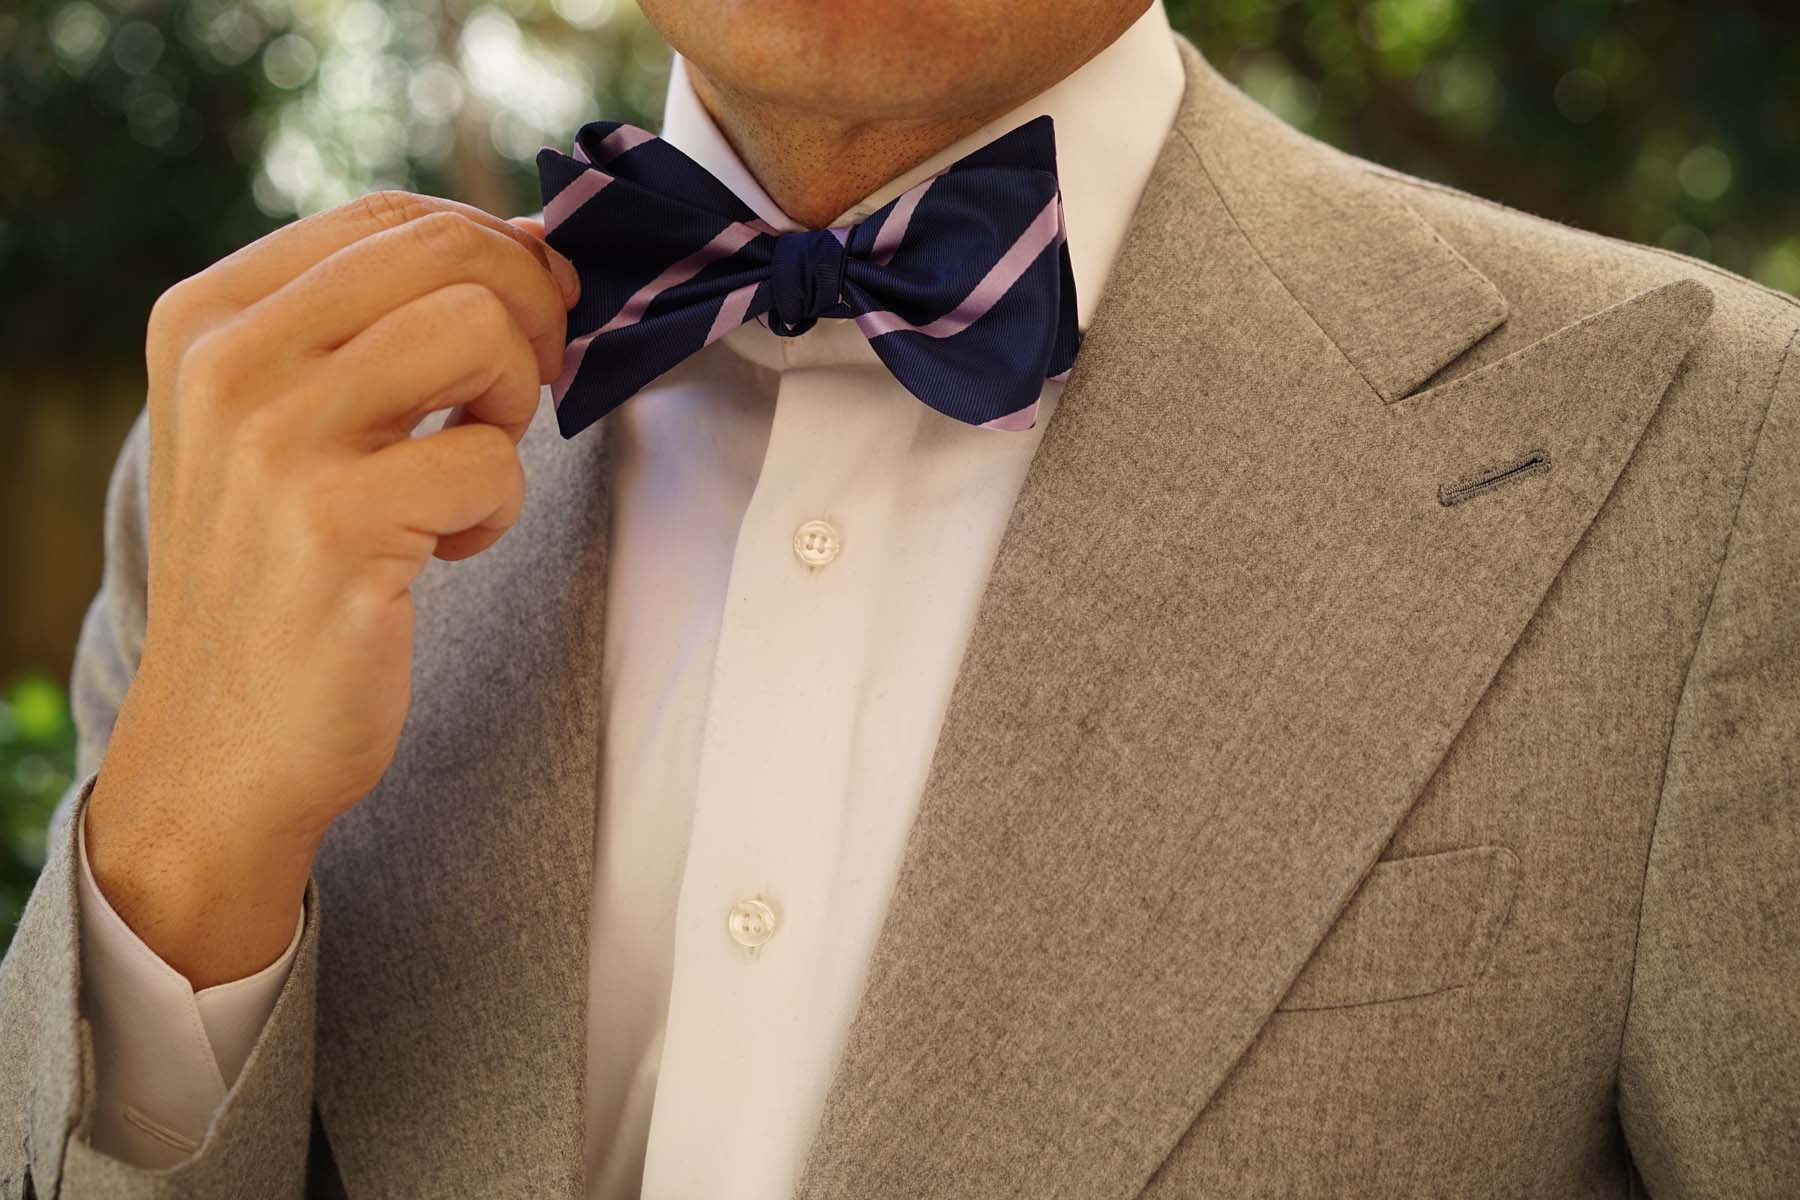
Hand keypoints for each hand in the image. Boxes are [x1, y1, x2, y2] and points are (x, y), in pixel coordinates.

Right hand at [84, 192, 577, 985]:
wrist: (222, 743)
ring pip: (480, 329)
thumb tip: (543, 247)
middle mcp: (228, 359)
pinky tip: (445, 552)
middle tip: (519, 396)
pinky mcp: (333, 522)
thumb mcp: (294, 423)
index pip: (394, 216)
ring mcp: (273, 438)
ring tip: (469, 470)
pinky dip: (498, 510)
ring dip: (514, 403)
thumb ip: (387, 328)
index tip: (522, 325)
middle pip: (451, 251)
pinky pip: (494, 460)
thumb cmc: (284, 572)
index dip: (496, 255)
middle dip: (530, 316)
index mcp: (211, 316)